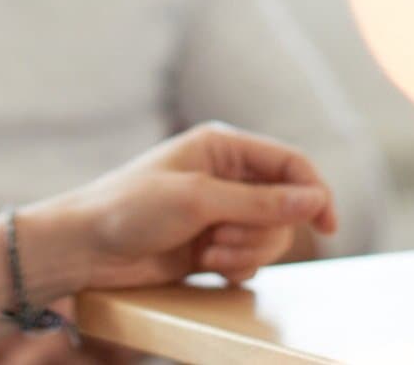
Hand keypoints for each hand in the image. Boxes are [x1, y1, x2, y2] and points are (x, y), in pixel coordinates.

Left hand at [29, 122, 337, 292]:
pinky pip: (249, 258)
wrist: (85, 249)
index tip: (328, 225)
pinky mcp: (210, 244)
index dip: (314, 191)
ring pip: (269, 235)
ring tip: (209, 253)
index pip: (289, 163)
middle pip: (284, 206)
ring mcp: (219, 212)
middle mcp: (226, 177)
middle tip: (223, 240)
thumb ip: (261, 201)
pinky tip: (209, 266)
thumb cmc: (130, 209)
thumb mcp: (199, 200)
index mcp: (223, 147)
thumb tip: (315, 198)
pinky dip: (237, 265)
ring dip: (246, 250)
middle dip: (262, 230)